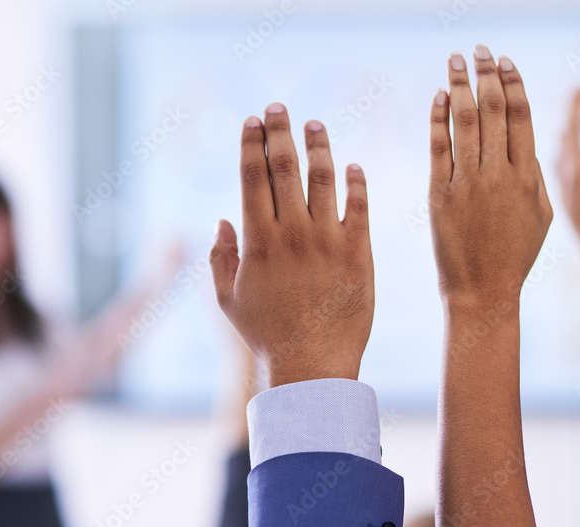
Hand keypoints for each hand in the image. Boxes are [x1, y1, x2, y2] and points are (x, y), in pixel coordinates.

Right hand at [210, 104, 373, 387]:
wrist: (314, 365)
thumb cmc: (268, 336)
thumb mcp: (228, 300)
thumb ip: (219, 257)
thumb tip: (222, 219)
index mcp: (257, 241)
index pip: (252, 177)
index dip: (252, 143)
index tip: (252, 120)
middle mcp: (292, 234)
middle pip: (284, 167)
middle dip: (280, 130)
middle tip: (280, 107)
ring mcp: (328, 241)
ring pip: (323, 178)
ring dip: (318, 146)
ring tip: (316, 125)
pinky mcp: (359, 253)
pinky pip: (359, 207)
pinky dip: (355, 182)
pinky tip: (352, 166)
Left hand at [428, 46, 551, 309]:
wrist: (483, 292)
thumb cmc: (515, 255)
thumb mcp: (542, 216)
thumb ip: (536, 175)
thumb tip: (527, 141)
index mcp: (529, 177)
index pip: (521, 117)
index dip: (513, 84)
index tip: (506, 61)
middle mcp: (499, 175)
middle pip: (494, 111)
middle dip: (487, 74)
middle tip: (479, 50)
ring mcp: (468, 184)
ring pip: (466, 122)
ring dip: (460, 85)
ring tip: (456, 60)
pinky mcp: (440, 195)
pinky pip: (439, 148)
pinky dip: (438, 118)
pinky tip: (438, 97)